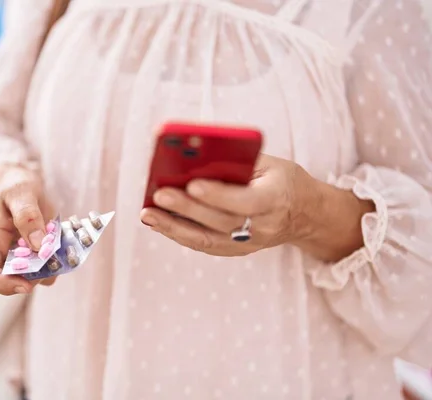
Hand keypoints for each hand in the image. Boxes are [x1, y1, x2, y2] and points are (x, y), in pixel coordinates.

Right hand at [0, 165, 55, 295]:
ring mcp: (20, 257)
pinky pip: (47, 269)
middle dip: (31, 279)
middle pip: (9, 281)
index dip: (0, 284)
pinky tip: (66, 248)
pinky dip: (59, 263)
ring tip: (61, 253)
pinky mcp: (37, 256)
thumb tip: (37, 245)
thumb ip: (26, 215)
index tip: (25, 284)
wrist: (25, 185)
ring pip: (32, 279)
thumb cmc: (16, 186)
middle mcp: (2, 253)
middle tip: (51, 264)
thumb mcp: (21, 192)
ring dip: (49, 272)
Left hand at [139, 154, 316, 256]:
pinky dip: (178, 233)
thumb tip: (196, 156)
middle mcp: (263, 228)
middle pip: (220, 221)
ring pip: (207, 240)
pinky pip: (203, 245)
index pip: (246, 202)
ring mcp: (249, 244)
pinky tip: (158, 222)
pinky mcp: (235, 250)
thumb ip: (239, 161)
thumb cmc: (283, 180)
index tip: (192, 184)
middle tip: (159, 195)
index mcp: (276, 200)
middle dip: (187, 209)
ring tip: (147, 214)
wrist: (304, 214)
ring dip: (174, 227)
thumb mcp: (272, 163)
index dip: (219, 195)